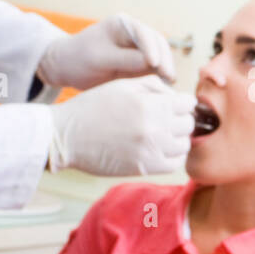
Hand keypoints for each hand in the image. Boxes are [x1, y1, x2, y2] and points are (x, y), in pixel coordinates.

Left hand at [37, 12, 176, 89]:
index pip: (143, 33)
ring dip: (166, 69)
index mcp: (122, 25)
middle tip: (169, 77)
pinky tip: (163, 90)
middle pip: (158, 43)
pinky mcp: (140, 64)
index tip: (154, 64)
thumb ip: (124, 59)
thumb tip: (151, 62)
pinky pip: (155, 70)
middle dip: (165, 60)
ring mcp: (138, 49)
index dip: (152, 48)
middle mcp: (134, 34)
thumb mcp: (98, 58)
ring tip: (169, 85)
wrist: (67, 68)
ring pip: (161, 57)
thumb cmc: (78, 59)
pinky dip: (160, 78)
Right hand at [48, 76, 195, 176]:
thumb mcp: (122, 85)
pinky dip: (172, 156)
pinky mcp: (144, 168)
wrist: (66, 137)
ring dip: (177, 139)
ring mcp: (151, 149)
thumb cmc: (93, 107)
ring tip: (162, 135)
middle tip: (167, 120)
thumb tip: (176, 95)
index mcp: (150, 104)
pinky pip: (174, 164)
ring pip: (184, 145)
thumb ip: (153, 86)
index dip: (182, 102)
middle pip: (189, 124)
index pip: (188, 103)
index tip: (173, 105)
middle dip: (180, 119)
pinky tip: (159, 149)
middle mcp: (154, 127)